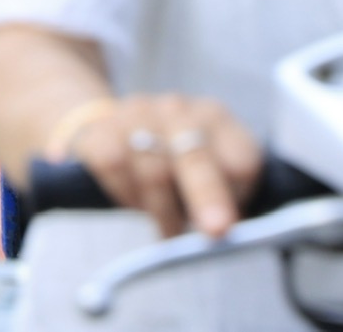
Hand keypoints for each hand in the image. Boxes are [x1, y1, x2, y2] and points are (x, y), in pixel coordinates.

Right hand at [61, 94, 262, 238]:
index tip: (233, 224)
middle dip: (207, 195)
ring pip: (154, 170)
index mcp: (216, 120)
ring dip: (163, 210)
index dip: (239, 194)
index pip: (239, 159)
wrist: (118, 127)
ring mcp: (138, 114)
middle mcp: (179, 110)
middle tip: (216, 231)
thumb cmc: (174, 163)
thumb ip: (225, 198)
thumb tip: (230, 230)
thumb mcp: (208, 172)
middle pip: (195, 156)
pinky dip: (127, 195)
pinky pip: (115, 166)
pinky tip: (134, 203)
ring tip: (168, 230)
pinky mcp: (103, 128)